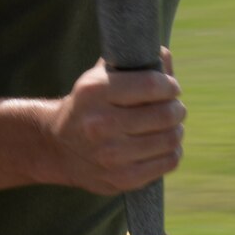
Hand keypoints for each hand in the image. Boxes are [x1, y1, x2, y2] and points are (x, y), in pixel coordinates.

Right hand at [42, 49, 184, 194]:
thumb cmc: (88, 106)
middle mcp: (100, 124)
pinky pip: (167, 163)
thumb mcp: (99, 78)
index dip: (170, 85)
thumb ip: (132, 63)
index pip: (152, 85)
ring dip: (176, 130)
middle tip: (174, 107)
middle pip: (165, 114)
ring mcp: (111, 155)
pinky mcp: (122, 178)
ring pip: (170, 139)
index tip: (171, 87)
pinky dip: (172, 152)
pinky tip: (163, 146)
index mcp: (94, 92)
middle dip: (176, 108)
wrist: (57, 147)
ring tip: (170, 126)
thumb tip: (163, 55)